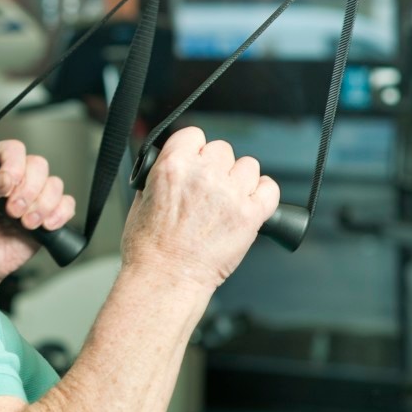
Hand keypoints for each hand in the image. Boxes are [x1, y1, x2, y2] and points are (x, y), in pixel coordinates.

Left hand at [0, 139, 75, 295]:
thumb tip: (5, 177)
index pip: (13, 150)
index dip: (15, 165)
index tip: (8, 186)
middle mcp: (17, 178)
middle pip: (39, 165)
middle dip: (29, 190)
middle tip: (13, 211)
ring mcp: (34, 196)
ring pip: (55, 184)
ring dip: (43, 205)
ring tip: (26, 224)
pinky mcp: (48, 215)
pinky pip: (67, 205)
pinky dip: (60, 214)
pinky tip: (45, 226)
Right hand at [122, 126, 279, 290]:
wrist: (165, 277)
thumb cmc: (149, 248)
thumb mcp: (140, 200)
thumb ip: (160, 177)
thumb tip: (171, 169)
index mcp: (173, 166)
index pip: (193, 135)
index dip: (194, 148)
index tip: (195, 159)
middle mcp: (204, 175)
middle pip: (222, 148)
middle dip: (216, 165)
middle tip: (209, 187)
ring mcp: (230, 194)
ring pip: (248, 165)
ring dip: (240, 179)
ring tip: (229, 198)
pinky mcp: (250, 215)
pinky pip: (270, 189)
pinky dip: (263, 193)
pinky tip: (251, 202)